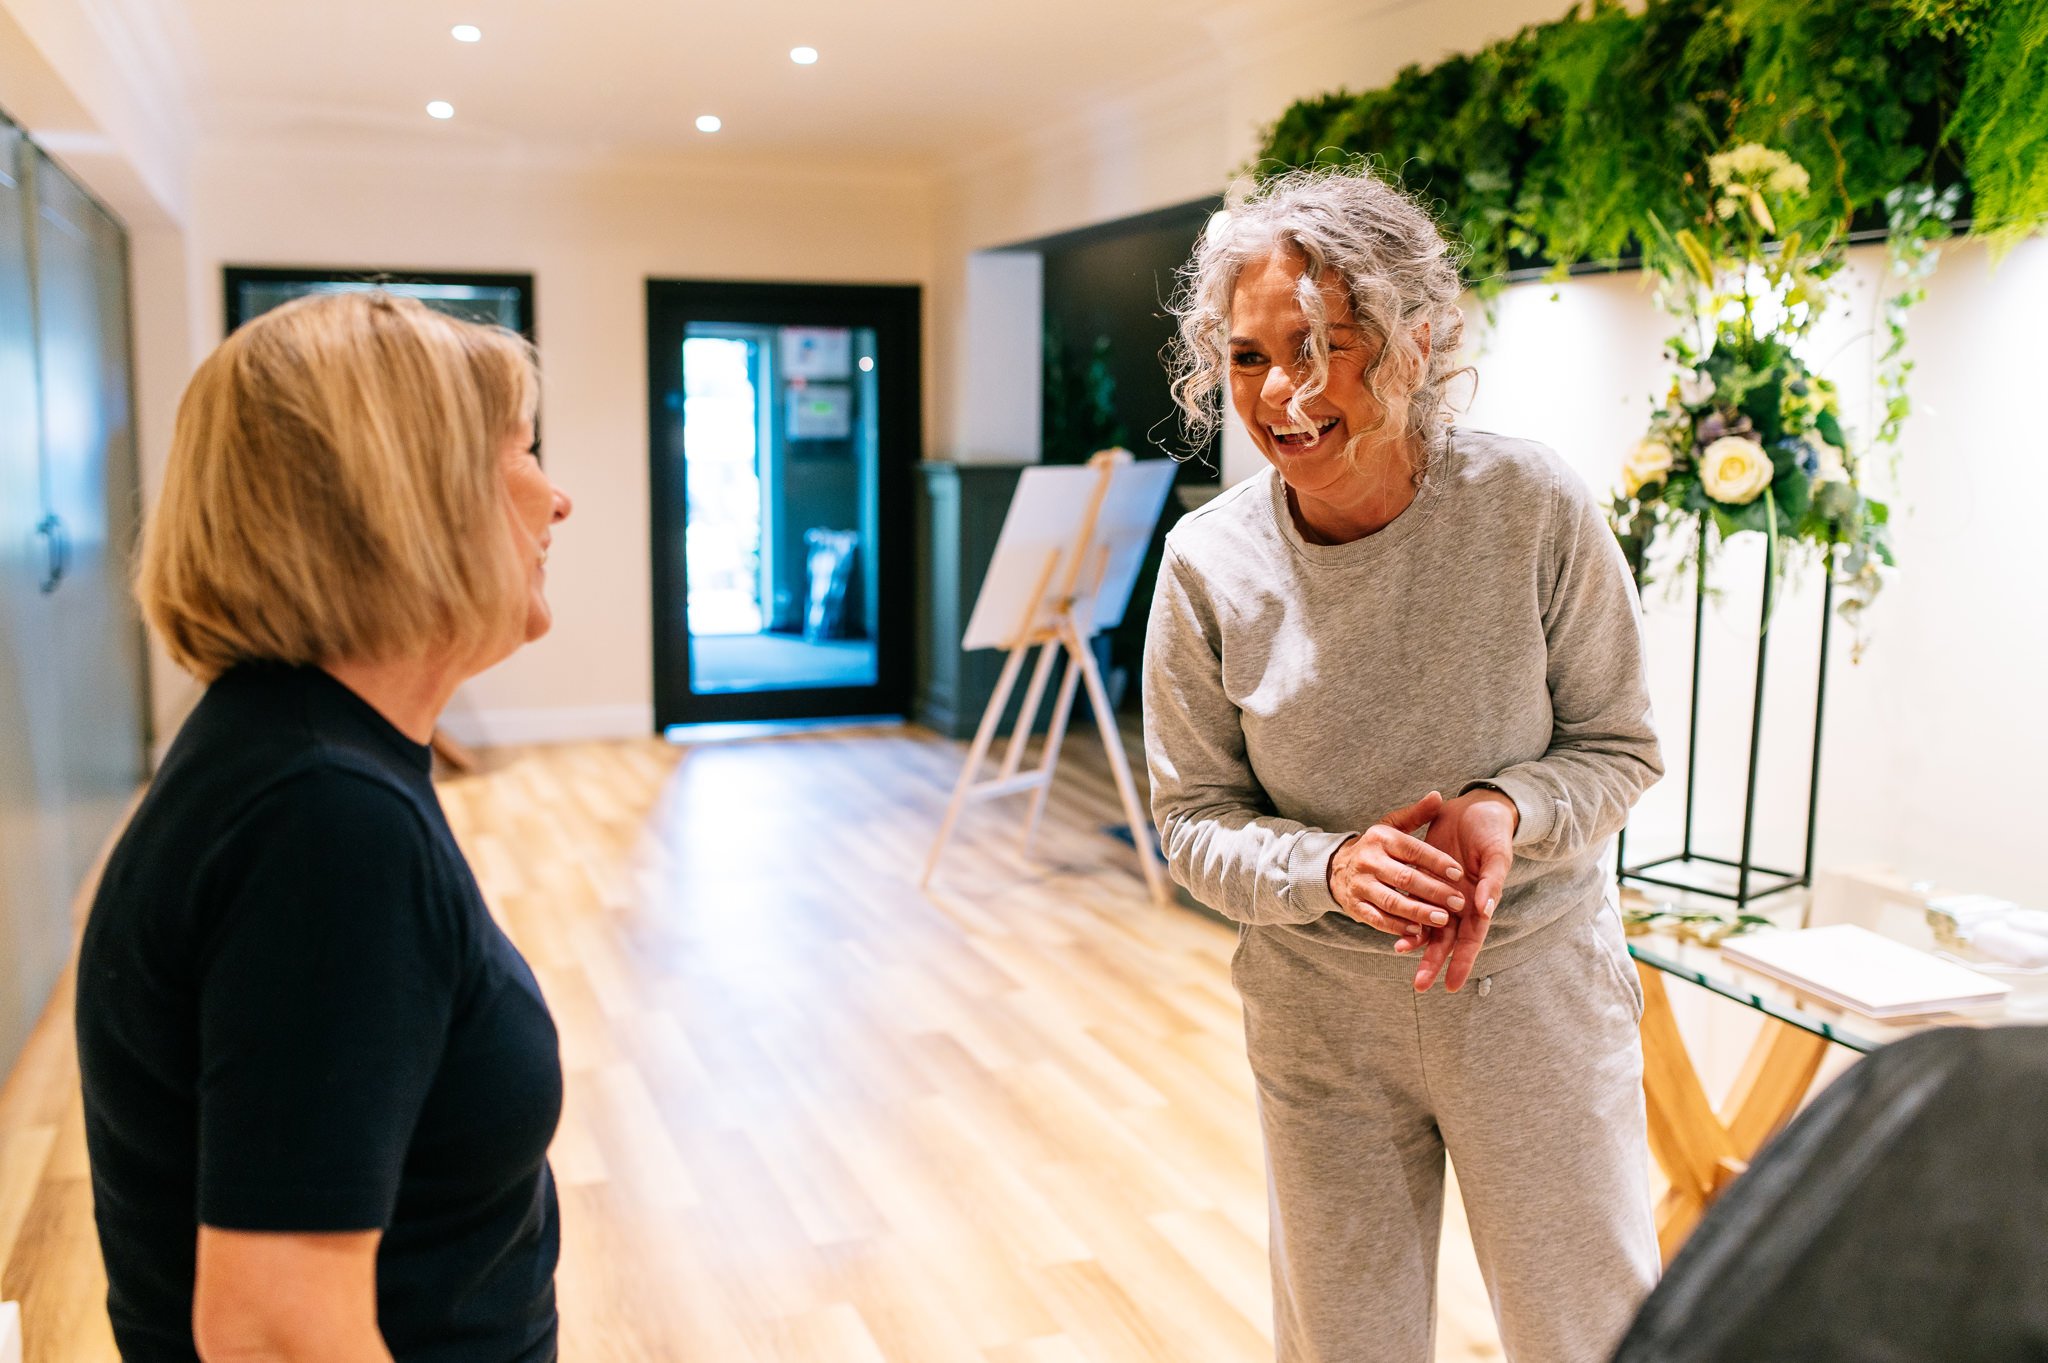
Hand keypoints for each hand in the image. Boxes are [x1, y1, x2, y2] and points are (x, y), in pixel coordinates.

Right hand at [1326, 792, 1468, 939]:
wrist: (1335, 867)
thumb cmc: (1375, 847)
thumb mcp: (1391, 826)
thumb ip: (1416, 814)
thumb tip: (1438, 796)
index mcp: (1381, 838)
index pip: (1413, 850)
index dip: (1437, 861)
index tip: (1459, 872)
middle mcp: (1368, 861)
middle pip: (1405, 878)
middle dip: (1434, 891)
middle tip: (1459, 902)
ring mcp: (1360, 885)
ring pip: (1392, 901)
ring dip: (1418, 912)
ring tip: (1443, 920)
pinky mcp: (1354, 906)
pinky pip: (1376, 919)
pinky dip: (1397, 926)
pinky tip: (1417, 931)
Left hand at [1408, 788, 1515, 992]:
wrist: (1477, 807)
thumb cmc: (1494, 832)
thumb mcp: (1498, 855)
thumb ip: (1492, 883)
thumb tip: (1485, 910)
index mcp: (1482, 902)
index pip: (1471, 940)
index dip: (1462, 963)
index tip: (1451, 985)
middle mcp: (1460, 903)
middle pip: (1446, 940)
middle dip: (1433, 962)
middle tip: (1420, 985)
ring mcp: (1440, 892)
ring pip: (1427, 924)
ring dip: (1415, 942)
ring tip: (1399, 955)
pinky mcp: (1424, 877)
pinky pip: (1412, 901)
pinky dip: (1404, 914)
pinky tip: (1392, 927)